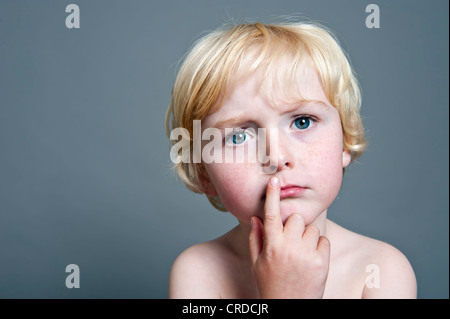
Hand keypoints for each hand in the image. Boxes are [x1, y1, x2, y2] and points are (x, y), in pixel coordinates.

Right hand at [248, 176, 329, 298]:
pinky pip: (323, 240)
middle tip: (290, 239)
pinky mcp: (322, 261)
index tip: (274, 180)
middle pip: (295, 217)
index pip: (270, 214)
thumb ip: (255, 238)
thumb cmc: (270, 285)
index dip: (272, 195)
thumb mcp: (257, 264)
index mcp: (271, 246)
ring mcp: (307, 254)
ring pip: (311, 228)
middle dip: (293, 224)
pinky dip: (318, 246)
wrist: (290, 308)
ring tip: (300, 253)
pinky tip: (310, 259)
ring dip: (306, 236)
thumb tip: (255, 217)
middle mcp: (289, 247)